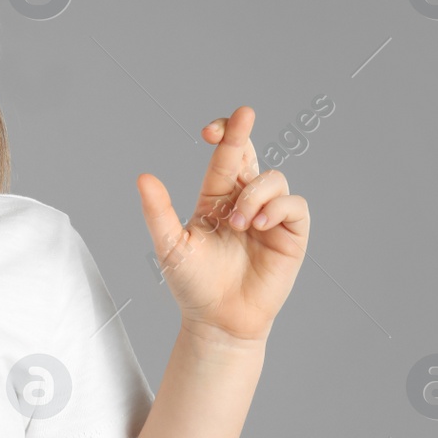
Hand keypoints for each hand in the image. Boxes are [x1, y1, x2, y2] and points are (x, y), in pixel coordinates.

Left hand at [135, 106, 308, 343]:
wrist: (218, 321)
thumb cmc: (192, 284)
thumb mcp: (170, 245)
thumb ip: (158, 212)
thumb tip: (143, 177)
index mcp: (216, 198)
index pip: (225, 157)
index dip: (224, 134)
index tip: (211, 128)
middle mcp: (245, 201)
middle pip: (251, 155)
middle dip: (245, 133)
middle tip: (243, 116)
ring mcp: (270, 216)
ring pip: (274, 179)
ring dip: (255, 195)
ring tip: (239, 224)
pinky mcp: (291, 235)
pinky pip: (295, 205)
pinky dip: (277, 208)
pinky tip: (258, 226)